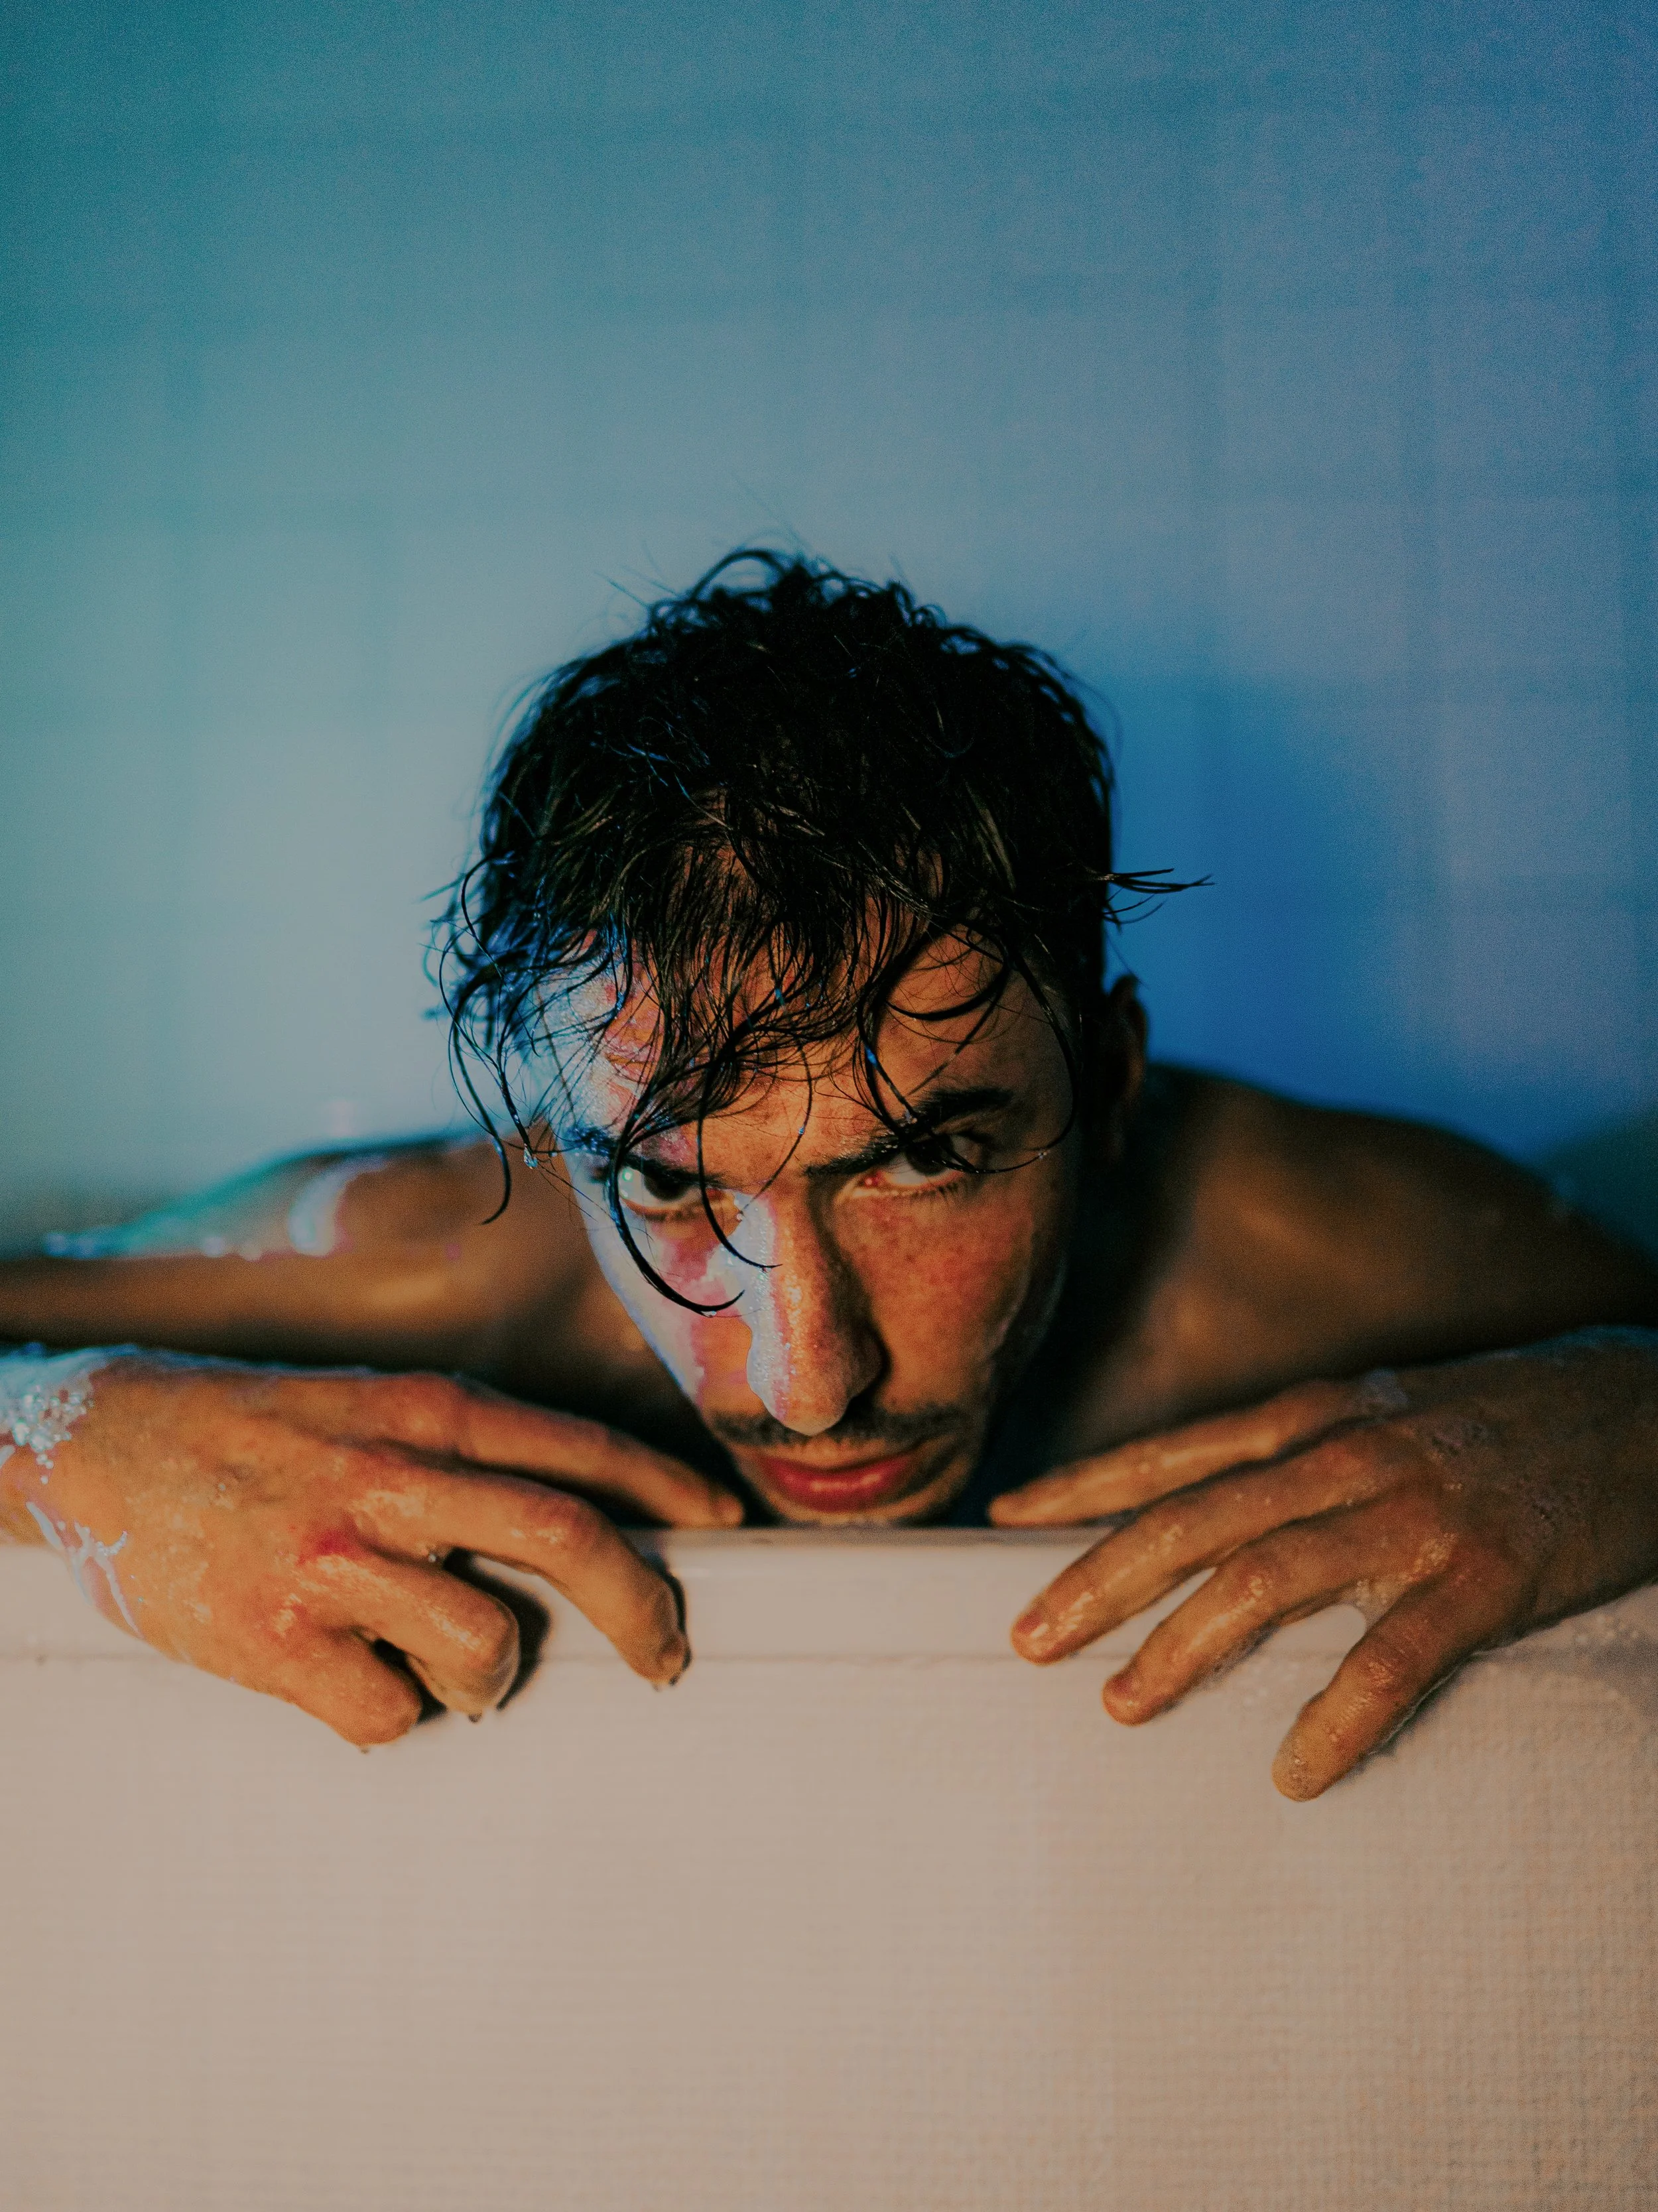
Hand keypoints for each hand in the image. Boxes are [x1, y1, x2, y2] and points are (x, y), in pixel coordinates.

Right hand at [1, 1354, 742, 1742]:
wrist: (93, 1441)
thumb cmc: (251, 1429)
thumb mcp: (371, 1405)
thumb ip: (465, 1453)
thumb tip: (580, 1517)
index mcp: (426, 1411)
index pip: (583, 1448)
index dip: (668, 1491)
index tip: (722, 1524)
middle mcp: (392, 1477)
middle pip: (571, 1543)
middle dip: (645, 1610)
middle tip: (666, 1656)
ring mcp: (333, 1561)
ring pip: (488, 1645)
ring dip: (495, 1678)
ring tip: (458, 1673)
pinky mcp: (275, 1641)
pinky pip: (390, 1715)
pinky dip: (397, 1717)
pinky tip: (361, 1684)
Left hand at [991, 1329, 1657, 1797]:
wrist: (1643, 1402)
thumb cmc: (1504, 1418)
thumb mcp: (1388, 1413)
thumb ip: (1305, 1453)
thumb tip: (1217, 1501)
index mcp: (1318, 1416)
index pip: (1173, 1451)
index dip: (1082, 1485)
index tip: (1004, 1519)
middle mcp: (1346, 1453)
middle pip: (1192, 1516)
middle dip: (1099, 1577)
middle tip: (1027, 1640)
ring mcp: (1415, 1511)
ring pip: (1267, 1576)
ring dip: (1185, 1645)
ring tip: (1121, 1708)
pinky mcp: (1487, 1574)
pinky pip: (1397, 1655)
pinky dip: (1338, 1715)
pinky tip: (1295, 1769)